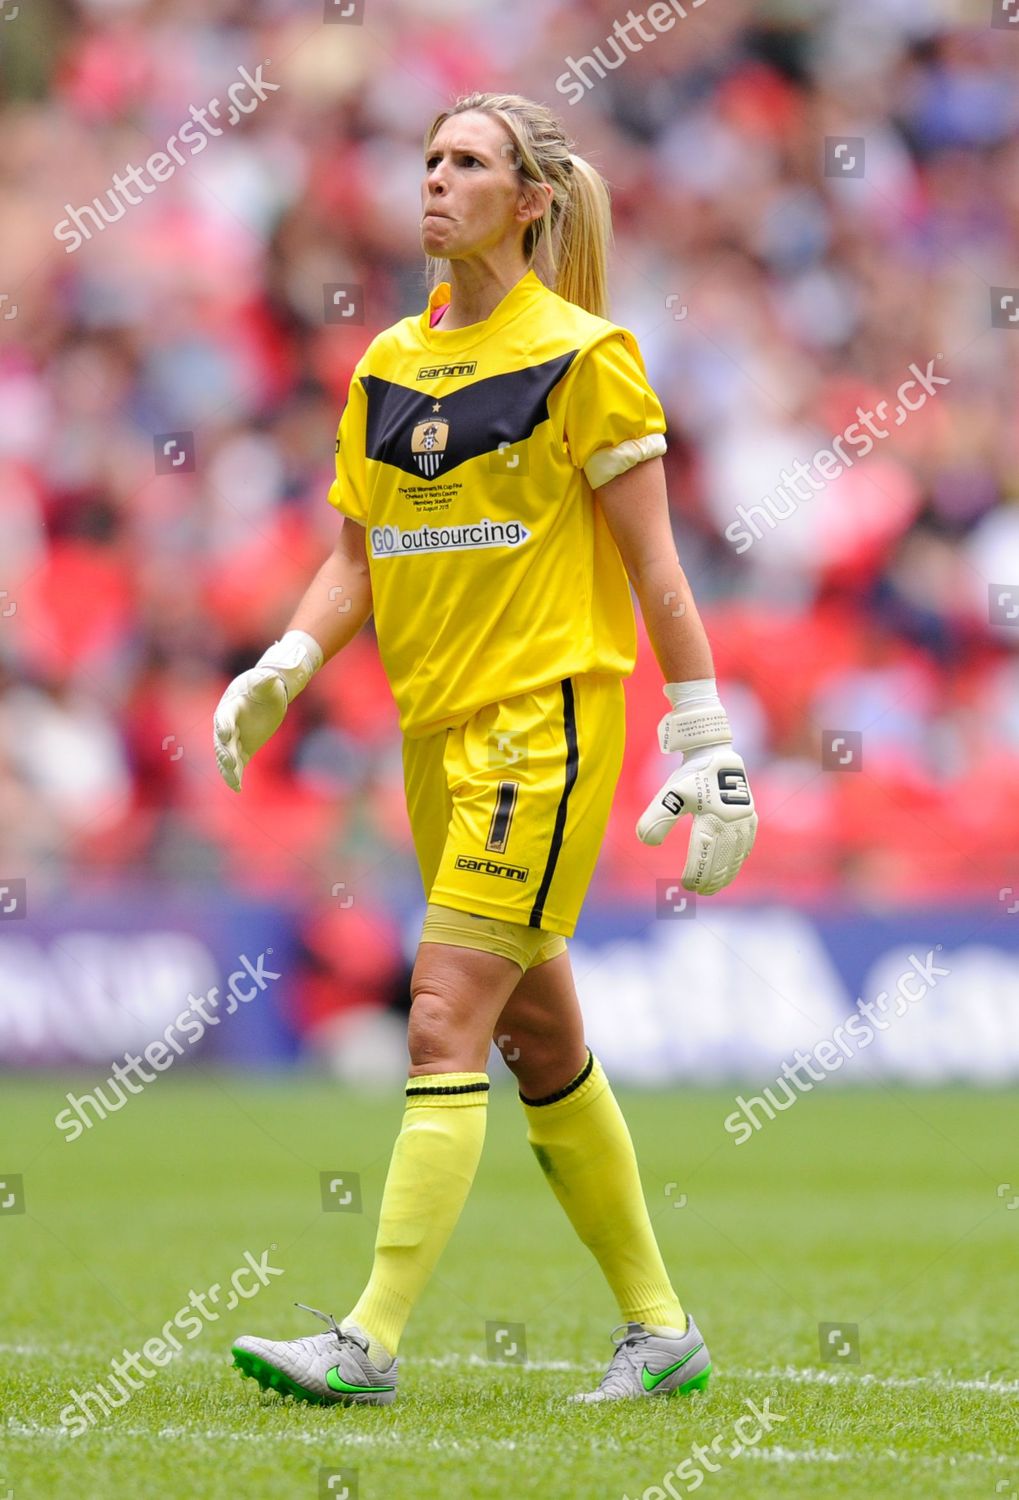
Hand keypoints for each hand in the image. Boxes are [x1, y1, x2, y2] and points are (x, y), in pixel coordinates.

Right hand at [213, 630, 322, 791]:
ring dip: (228, 769)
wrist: (266, 695)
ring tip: (233, 781)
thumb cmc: (265, 685)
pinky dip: (236, 776)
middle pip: (222, 741)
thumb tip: (271, 676)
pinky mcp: (242, 749)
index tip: (226, 734)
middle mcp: (227, 724)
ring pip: (226, 756)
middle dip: (226, 752)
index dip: (224, 725)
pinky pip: (237, 765)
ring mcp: (234, 739)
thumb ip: (265, 682)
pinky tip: (238, 789)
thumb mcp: (266, 681)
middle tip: (231, 763)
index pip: (225, 717)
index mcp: (230, 706)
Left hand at [636, 690, 756, 893]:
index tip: (686, 884)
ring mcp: (744, 819)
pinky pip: (746, 843)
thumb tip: (646, 841)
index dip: (696, 871)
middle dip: (712, 877)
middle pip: (723, 857)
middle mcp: (732, 820)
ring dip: (727, 872)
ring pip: (737, 853)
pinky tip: (733, 867)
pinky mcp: (750, 815)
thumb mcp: (669, 794)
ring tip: (715, 886)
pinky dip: (739, 858)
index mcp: (712, 817)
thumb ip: (657, 817)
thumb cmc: (689, 775)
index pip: (704, 852)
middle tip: (701, 892)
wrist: (714, 752)